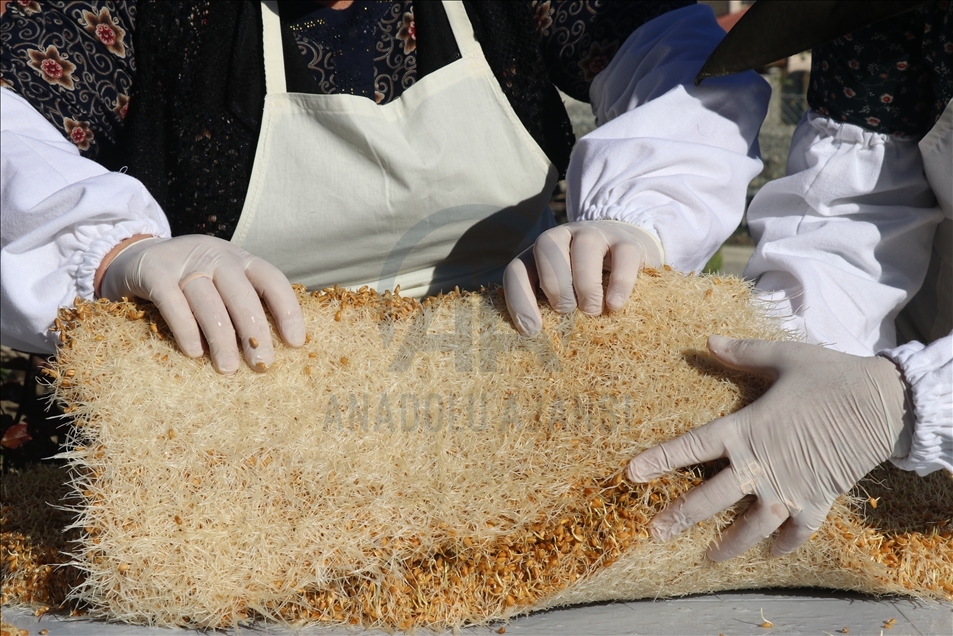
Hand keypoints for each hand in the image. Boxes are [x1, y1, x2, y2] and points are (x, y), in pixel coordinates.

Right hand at [99, 235, 305, 372]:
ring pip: (209, 301)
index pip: (272, 280)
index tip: (296, 342)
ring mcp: (184, 261)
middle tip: (262, 365)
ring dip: (222, 338)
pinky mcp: (154, 271)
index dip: (288, 310)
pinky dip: (186, 329)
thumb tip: (269, 350)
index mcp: (240, 260)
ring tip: (228, 368)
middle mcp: (216, 256)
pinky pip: (173, 302)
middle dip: (255, 332)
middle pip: (242, 295)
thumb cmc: (191, 282)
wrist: (135, 256)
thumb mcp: (222, 283)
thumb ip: (243, 305)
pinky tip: (194, 352)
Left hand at [503, 220, 662, 335]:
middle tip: (567, 311)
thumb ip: (549, 309)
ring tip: (592, 311)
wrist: (628, 253)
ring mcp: (595, 234)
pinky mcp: (628, 242)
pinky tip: (615, 305)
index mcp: (539, 255)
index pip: (517, 270)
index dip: (519, 299)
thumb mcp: (563, 294)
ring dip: (585, 284)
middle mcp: (563, 237)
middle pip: (546, 246)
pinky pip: (624, 255)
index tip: (532, 331)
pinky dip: (619, 282)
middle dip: (554, 284)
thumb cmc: (586, 284)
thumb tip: (538, 341)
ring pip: (585, 247)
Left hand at [626, 336, 911, 560]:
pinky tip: (770, 554)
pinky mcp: (819, 500)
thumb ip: (743, 354)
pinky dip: (785, 544)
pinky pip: (798, 530)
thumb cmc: (830, 376)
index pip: (693, 446)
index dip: (660, 459)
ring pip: (752, 524)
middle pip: (712, 497)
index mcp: (747, 428)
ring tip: (708, 558)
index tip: (631, 473)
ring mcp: (790, 487)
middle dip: (681, 516)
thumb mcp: (783, 357)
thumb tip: (708, 341)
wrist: (884, 402)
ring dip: (730, 543)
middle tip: (654, 533)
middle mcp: (762, 464)